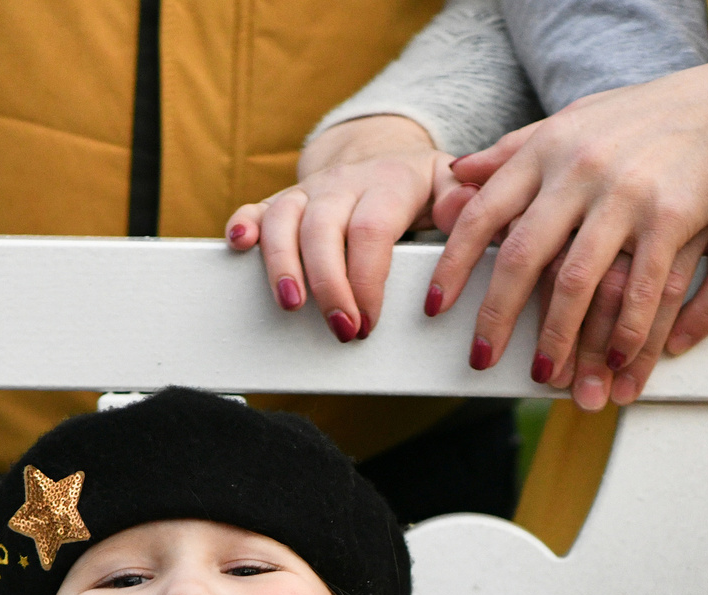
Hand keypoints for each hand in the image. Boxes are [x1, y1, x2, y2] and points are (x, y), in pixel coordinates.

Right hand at [227, 116, 453, 342]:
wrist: (381, 152)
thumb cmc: (417, 185)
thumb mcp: (448, 187)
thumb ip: (459, 202)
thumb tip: (469, 211)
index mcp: (386, 183)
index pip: (370, 229)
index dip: (366, 278)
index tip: (369, 320)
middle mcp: (342, 184)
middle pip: (323, 229)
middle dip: (328, 285)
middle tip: (341, 329)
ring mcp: (309, 192)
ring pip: (284, 220)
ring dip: (281, 264)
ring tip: (291, 305)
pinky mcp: (283, 201)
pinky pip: (257, 207)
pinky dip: (244, 224)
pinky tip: (238, 245)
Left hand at [429, 54, 707, 387]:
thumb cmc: (647, 119)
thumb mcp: (573, 122)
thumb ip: (514, 150)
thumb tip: (457, 174)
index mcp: (549, 150)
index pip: (485, 213)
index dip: (456, 264)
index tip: (436, 307)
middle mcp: (580, 170)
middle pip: (523, 257)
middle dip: (498, 317)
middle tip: (482, 360)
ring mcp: (627, 195)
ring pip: (580, 283)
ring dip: (562, 340)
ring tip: (547, 378)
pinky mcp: (674, 217)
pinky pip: (645, 289)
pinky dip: (631, 333)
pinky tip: (619, 363)